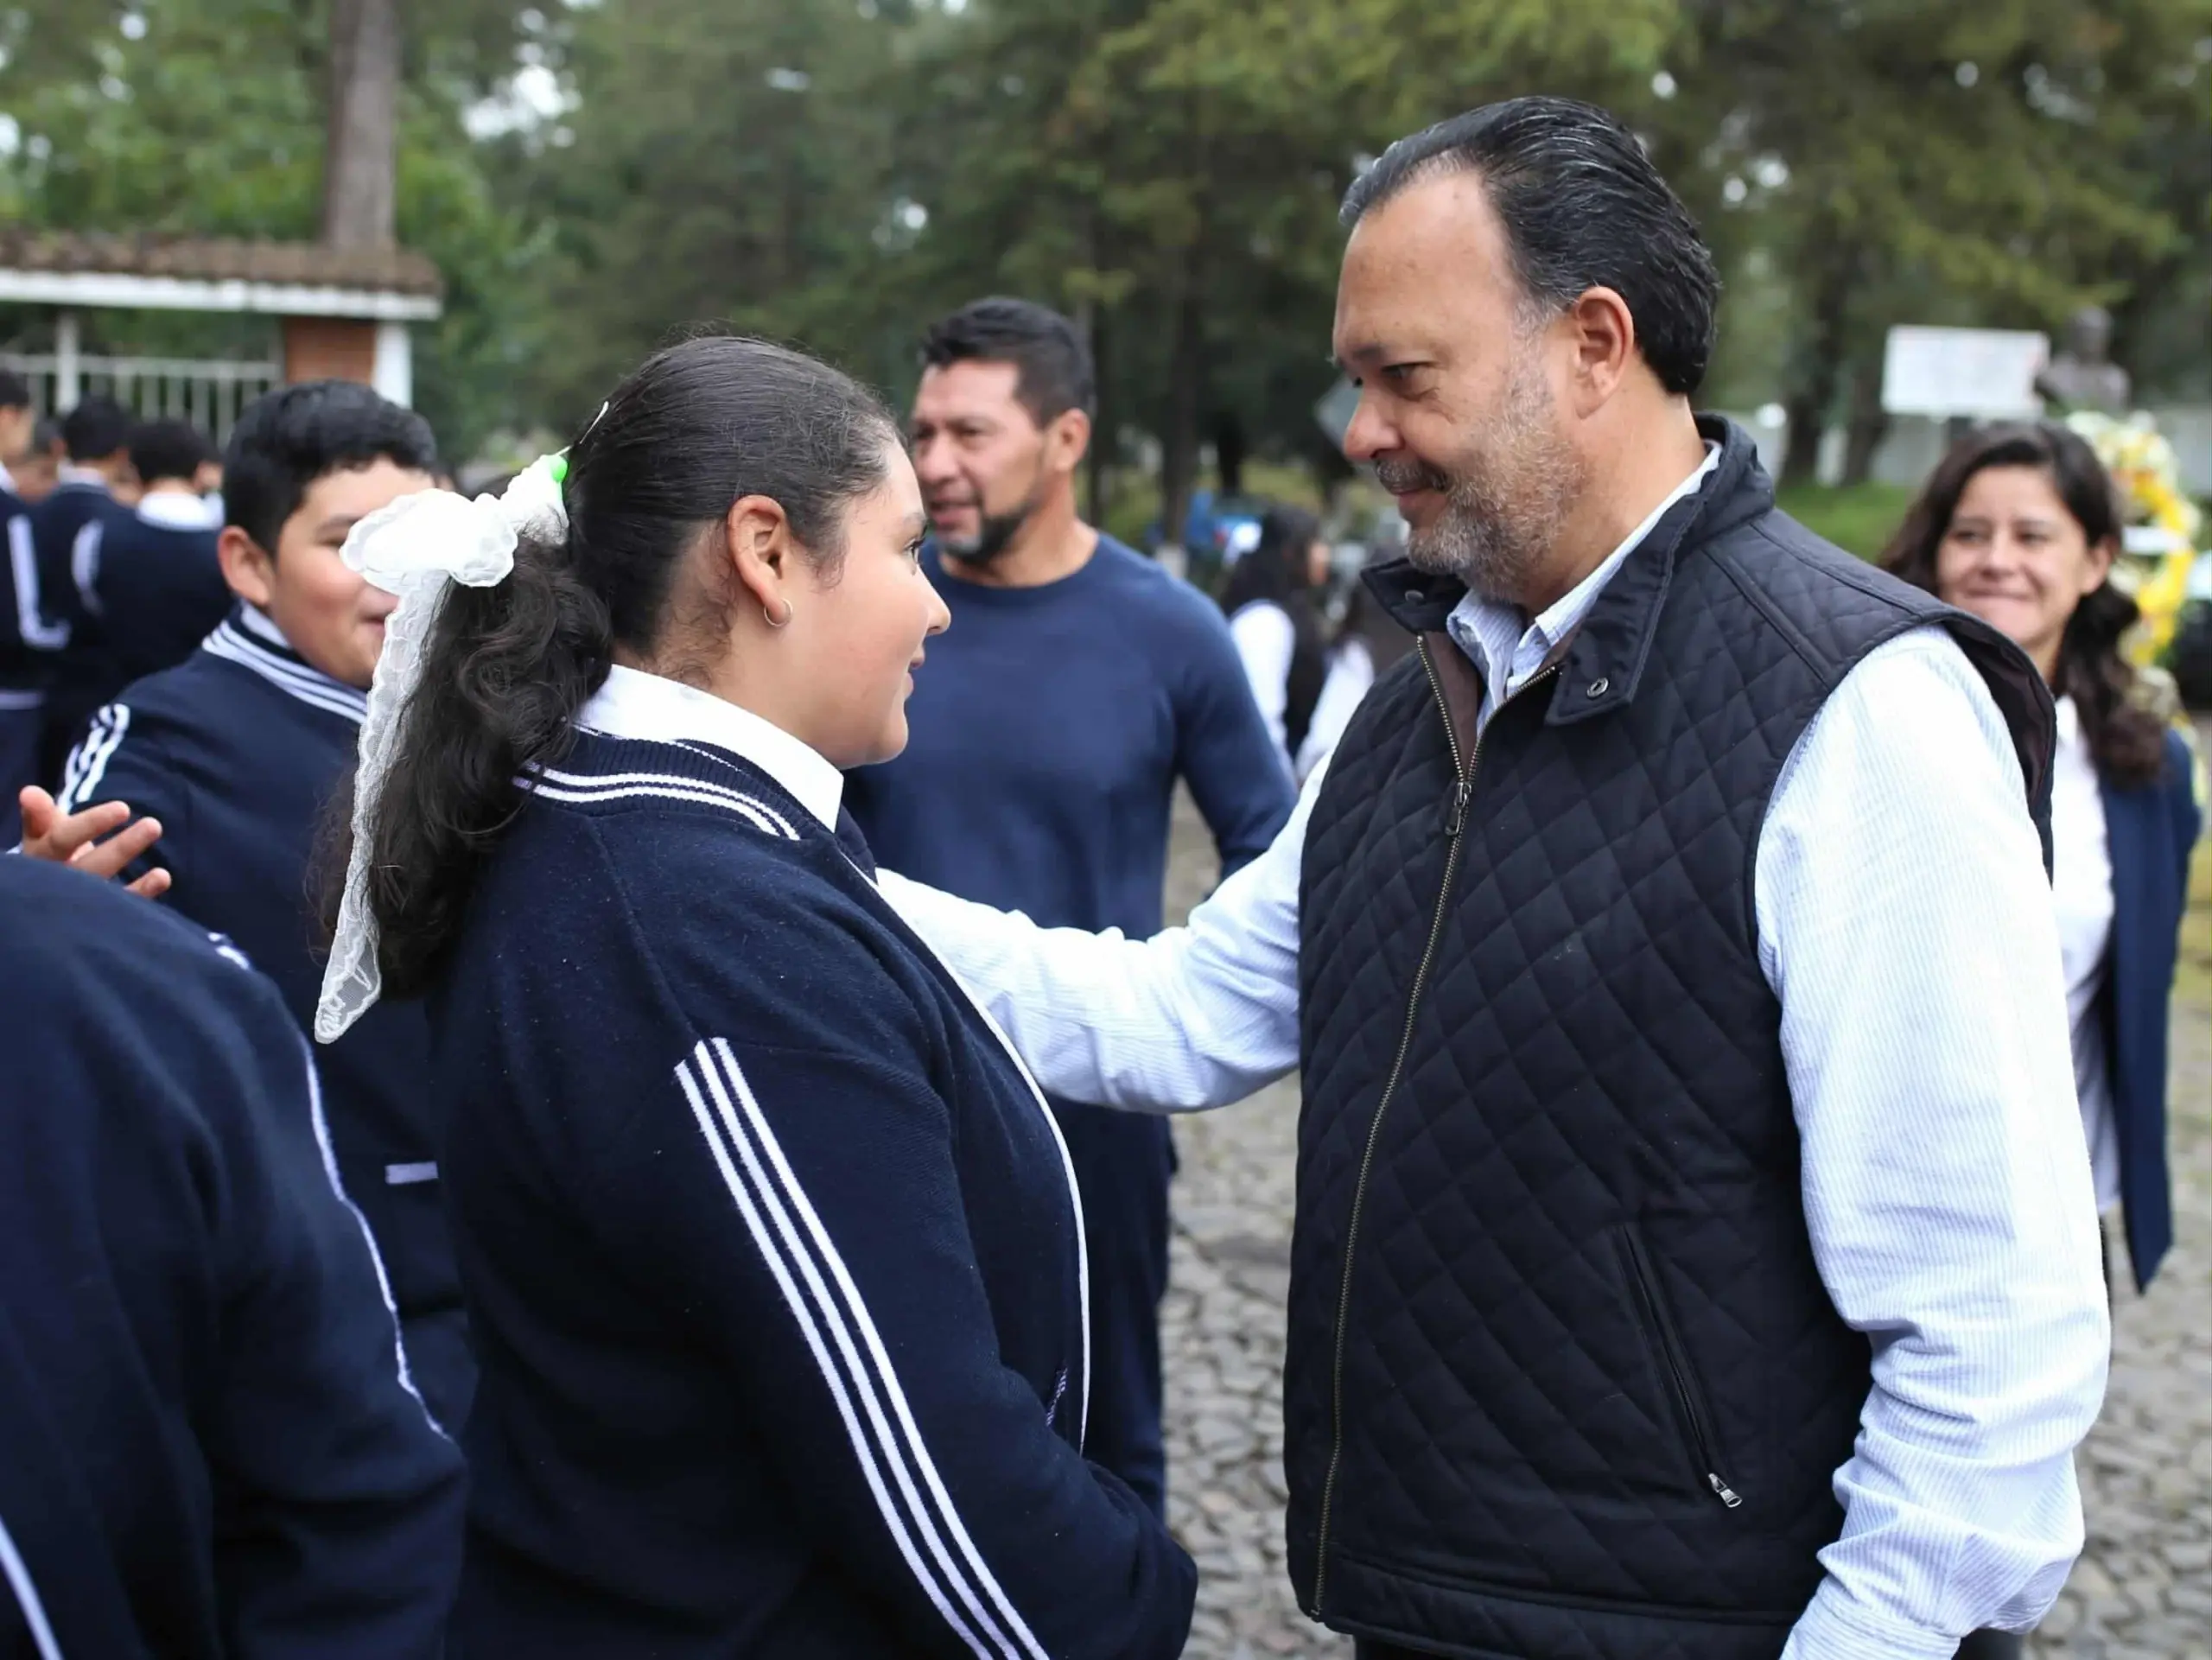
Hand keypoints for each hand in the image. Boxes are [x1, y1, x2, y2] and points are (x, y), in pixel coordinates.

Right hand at [17, 787, 172, 898]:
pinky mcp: (97, 915)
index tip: (124, 808)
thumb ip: (40, 813)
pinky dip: (141, 894)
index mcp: (39, 858)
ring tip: (164, 867)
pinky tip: (163, 877)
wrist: (46, 890)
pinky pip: (120, 906)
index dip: (92, 824)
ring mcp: (78, 902)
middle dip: (123, 848)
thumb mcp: (41, 833)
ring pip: (106, 891)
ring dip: (137, 880)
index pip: (63, 840)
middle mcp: (57, 883)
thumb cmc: (49, 852)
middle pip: (90, 867)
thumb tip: (30, 792)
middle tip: (154, 825)